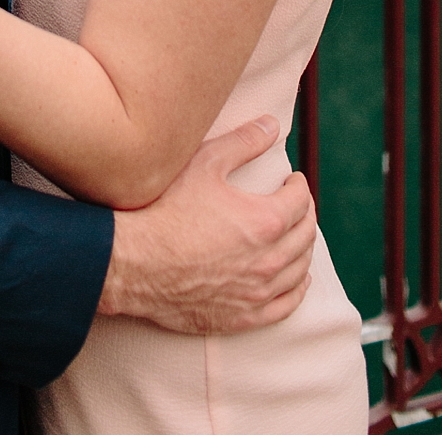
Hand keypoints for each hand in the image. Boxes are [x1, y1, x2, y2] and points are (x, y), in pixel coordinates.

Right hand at [99, 120, 318, 331]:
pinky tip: (298, 281)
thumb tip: (272, 125)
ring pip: (300, 271)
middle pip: (305, 236)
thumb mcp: (203, 163)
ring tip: (297, 236)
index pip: (299, 200)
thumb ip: (242, 142)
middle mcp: (270, 259)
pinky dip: (297, 290)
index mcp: (265, 220)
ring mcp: (259, 292)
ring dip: (303, 250)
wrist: (136, 263)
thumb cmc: (167, 208)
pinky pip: (287, 306)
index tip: (291, 178)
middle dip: (305, 215)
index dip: (298, 185)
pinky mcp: (246, 316)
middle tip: (296, 204)